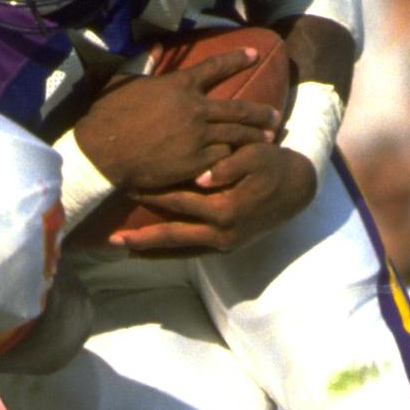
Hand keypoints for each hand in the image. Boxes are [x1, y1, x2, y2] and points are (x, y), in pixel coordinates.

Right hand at [70, 46, 282, 195]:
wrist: (102, 151)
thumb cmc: (108, 115)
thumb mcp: (124, 81)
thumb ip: (145, 63)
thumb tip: (158, 46)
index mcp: (179, 85)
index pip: (215, 66)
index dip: (237, 58)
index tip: (254, 53)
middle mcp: (195, 109)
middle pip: (237, 108)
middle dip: (259, 111)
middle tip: (275, 114)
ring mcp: (197, 137)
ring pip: (236, 135)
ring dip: (255, 137)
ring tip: (268, 139)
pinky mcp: (193, 163)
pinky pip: (223, 159)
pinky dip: (235, 159)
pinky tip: (246, 161)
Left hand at [108, 142, 317, 257]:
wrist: (298, 189)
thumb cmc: (273, 165)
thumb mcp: (258, 155)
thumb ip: (230, 164)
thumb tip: (203, 177)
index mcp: (226, 209)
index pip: (180, 202)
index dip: (153, 195)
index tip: (128, 187)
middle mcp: (222, 233)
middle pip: (173, 235)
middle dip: (141, 235)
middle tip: (111, 236)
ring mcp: (224, 244)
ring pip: (179, 250)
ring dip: (150, 250)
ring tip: (122, 248)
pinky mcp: (226, 247)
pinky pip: (191, 253)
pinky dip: (168, 253)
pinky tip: (147, 252)